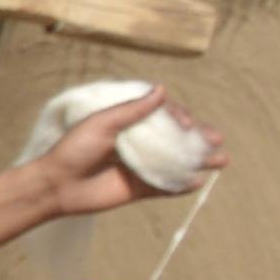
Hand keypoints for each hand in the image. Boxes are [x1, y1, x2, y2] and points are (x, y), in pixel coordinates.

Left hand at [12, 87, 227, 226]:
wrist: (57, 185)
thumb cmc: (74, 149)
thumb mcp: (102, 123)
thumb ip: (132, 110)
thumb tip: (161, 90)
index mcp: (130, 123)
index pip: (164, 116)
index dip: (180, 118)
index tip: (188, 122)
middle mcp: (139, 143)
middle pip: (176, 139)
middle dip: (198, 139)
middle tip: (217, 140)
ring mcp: (141, 167)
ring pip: (176, 162)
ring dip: (198, 161)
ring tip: (222, 161)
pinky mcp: (139, 189)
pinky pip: (166, 187)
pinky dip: (182, 185)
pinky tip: (198, 182)